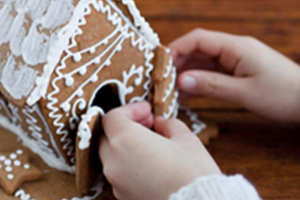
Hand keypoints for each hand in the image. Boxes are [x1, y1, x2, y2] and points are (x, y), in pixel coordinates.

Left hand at [99, 102, 220, 199]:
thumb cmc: (192, 172)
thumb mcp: (185, 139)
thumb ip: (168, 125)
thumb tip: (161, 124)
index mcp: (126, 140)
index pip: (112, 117)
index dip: (129, 109)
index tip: (147, 110)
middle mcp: (114, 162)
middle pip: (107, 137)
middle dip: (125, 127)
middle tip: (148, 124)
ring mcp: (116, 183)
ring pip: (111, 157)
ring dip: (126, 146)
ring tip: (152, 145)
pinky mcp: (123, 197)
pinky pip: (120, 175)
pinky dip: (130, 165)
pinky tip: (152, 164)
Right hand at [169, 29, 299, 123]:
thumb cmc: (281, 95)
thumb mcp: (245, 92)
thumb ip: (211, 85)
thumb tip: (181, 81)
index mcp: (236, 47)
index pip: (199, 39)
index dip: (177, 49)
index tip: (161, 65)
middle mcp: (234, 50)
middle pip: (198, 50)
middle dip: (178, 64)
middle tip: (161, 82)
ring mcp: (236, 61)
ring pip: (203, 63)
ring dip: (186, 75)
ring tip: (170, 91)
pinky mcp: (238, 72)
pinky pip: (212, 74)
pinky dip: (199, 83)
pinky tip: (186, 96)